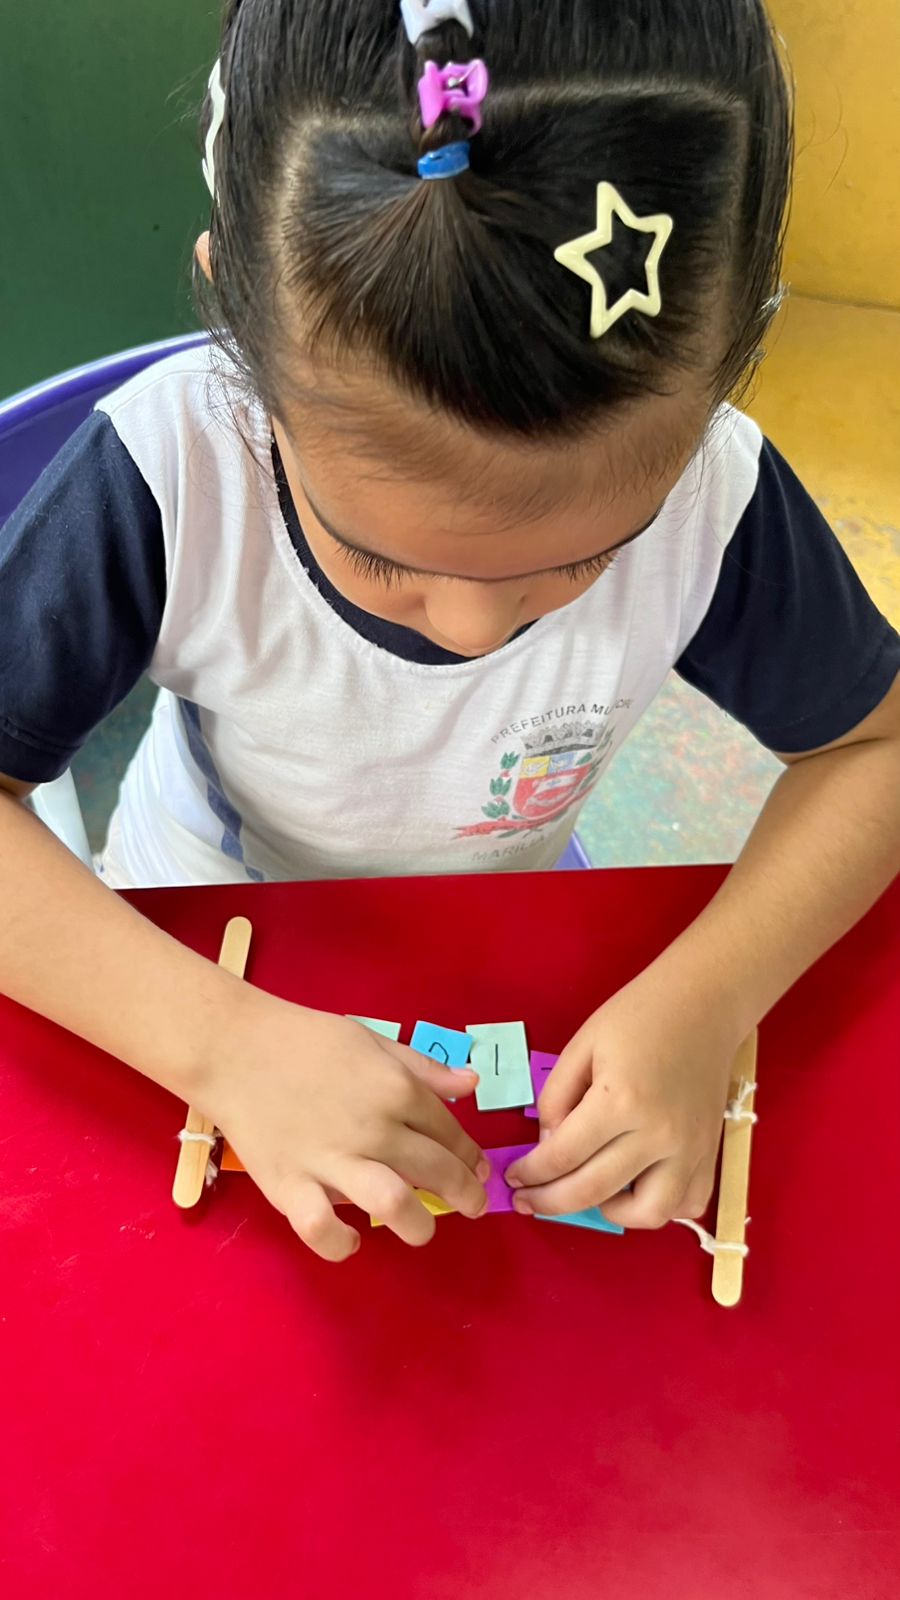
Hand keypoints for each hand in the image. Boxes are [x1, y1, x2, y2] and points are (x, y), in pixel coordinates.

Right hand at [196, 987, 488, 1260]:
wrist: (233, 1046)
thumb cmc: (305, 1039)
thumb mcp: (372, 1039)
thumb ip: (424, 1067)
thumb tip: (472, 1085)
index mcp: (396, 1089)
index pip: (450, 1132)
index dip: (470, 1156)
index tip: (476, 1170)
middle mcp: (373, 1128)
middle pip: (437, 1172)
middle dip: (465, 1195)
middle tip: (472, 1206)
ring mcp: (331, 1160)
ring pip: (394, 1205)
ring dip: (419, 1226)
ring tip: (421, 1230)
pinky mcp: (289, 1185)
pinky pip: (322, 1228)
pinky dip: (341, 1243)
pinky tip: (352, 1241)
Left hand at [506, 965, 741, 1228]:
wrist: (704, 1002)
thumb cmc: (639, 1014)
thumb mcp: (582, 1045)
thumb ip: (556, 1098)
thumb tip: (549, 1145)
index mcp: (620, 1101)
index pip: (563, 1155)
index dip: (531, 1172)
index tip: (514, 1177)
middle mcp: (658, 1135)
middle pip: (593, 1191)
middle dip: (550, 1201)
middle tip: (529, 1200)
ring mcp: (690, 1149)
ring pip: (649, 1213)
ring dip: (611, 1213)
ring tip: (589, 1193)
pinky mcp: (711, 1152)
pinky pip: (688, 1203)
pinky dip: (661, 1208)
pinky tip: (636, 1188)